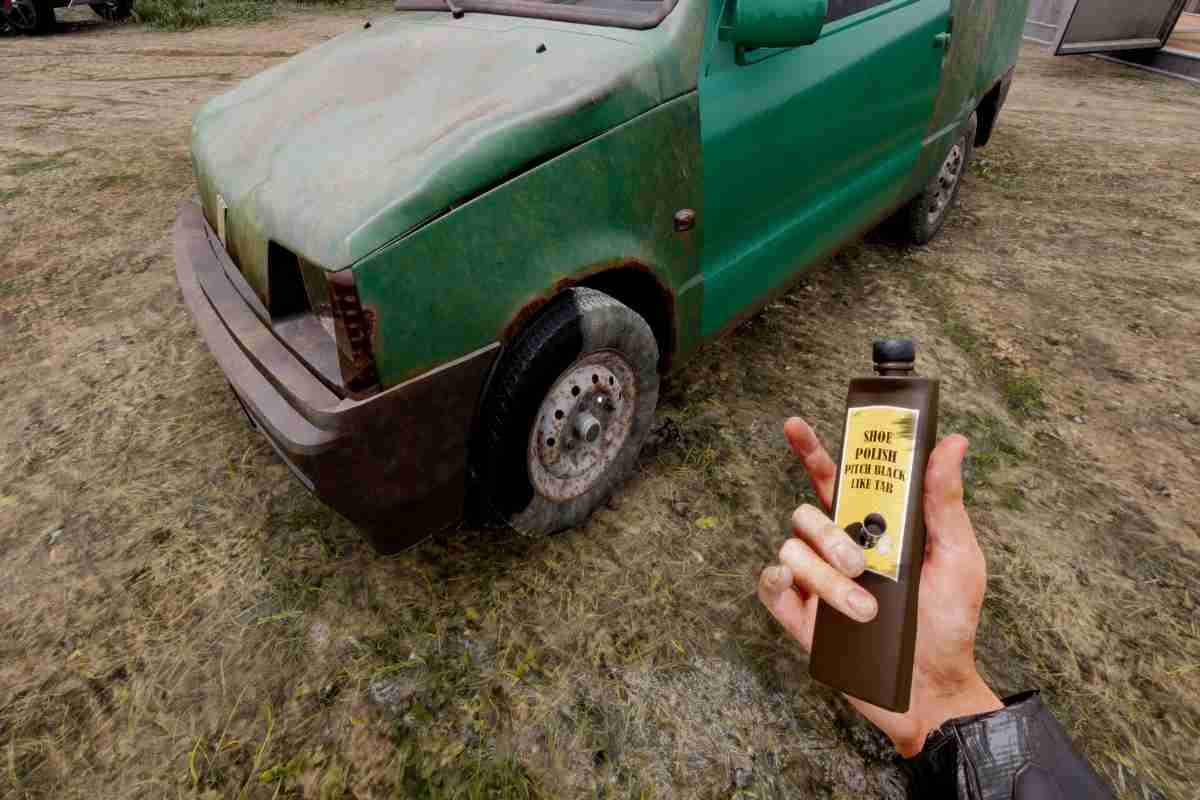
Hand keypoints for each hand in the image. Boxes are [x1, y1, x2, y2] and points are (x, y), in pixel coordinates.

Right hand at [758, 417, 1002, 756]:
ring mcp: (815, 581)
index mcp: (872, 526)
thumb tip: (951, 442)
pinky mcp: (799, 616)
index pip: (835, 478)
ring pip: (792, 549)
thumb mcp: (958, 555)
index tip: (793, 424)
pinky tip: (806, 599)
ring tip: (863, 611)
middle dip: (830, 535)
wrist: (932, 690)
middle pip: (806, 512)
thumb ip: (944, 500)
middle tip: (862, 567)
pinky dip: (782, 583)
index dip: (812, 449)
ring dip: (827, 579)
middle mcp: (837, 547)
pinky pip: (770, 583)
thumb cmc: (951, 622)